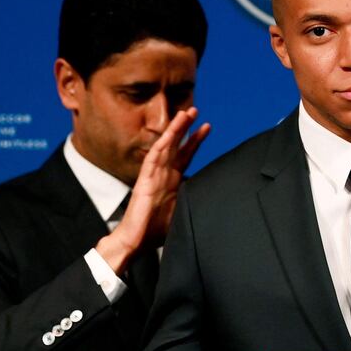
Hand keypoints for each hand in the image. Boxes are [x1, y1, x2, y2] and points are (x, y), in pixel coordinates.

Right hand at [97, 107, 209, 272]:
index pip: (185, 155)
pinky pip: (153, 159)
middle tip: (195, 110)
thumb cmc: (156, 230)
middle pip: (176, 145)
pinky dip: (161, 146)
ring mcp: (153, 176)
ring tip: (185, 113)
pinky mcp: (144, 181)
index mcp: (172, 180)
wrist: (136, 241)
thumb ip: (193, 199)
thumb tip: (214, 196)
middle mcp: (163, 174)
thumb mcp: (182, 211)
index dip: (195, 140)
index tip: (207, 126)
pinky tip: (169, 134)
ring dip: (174, 129)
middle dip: (185, 127)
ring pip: (164, 146)